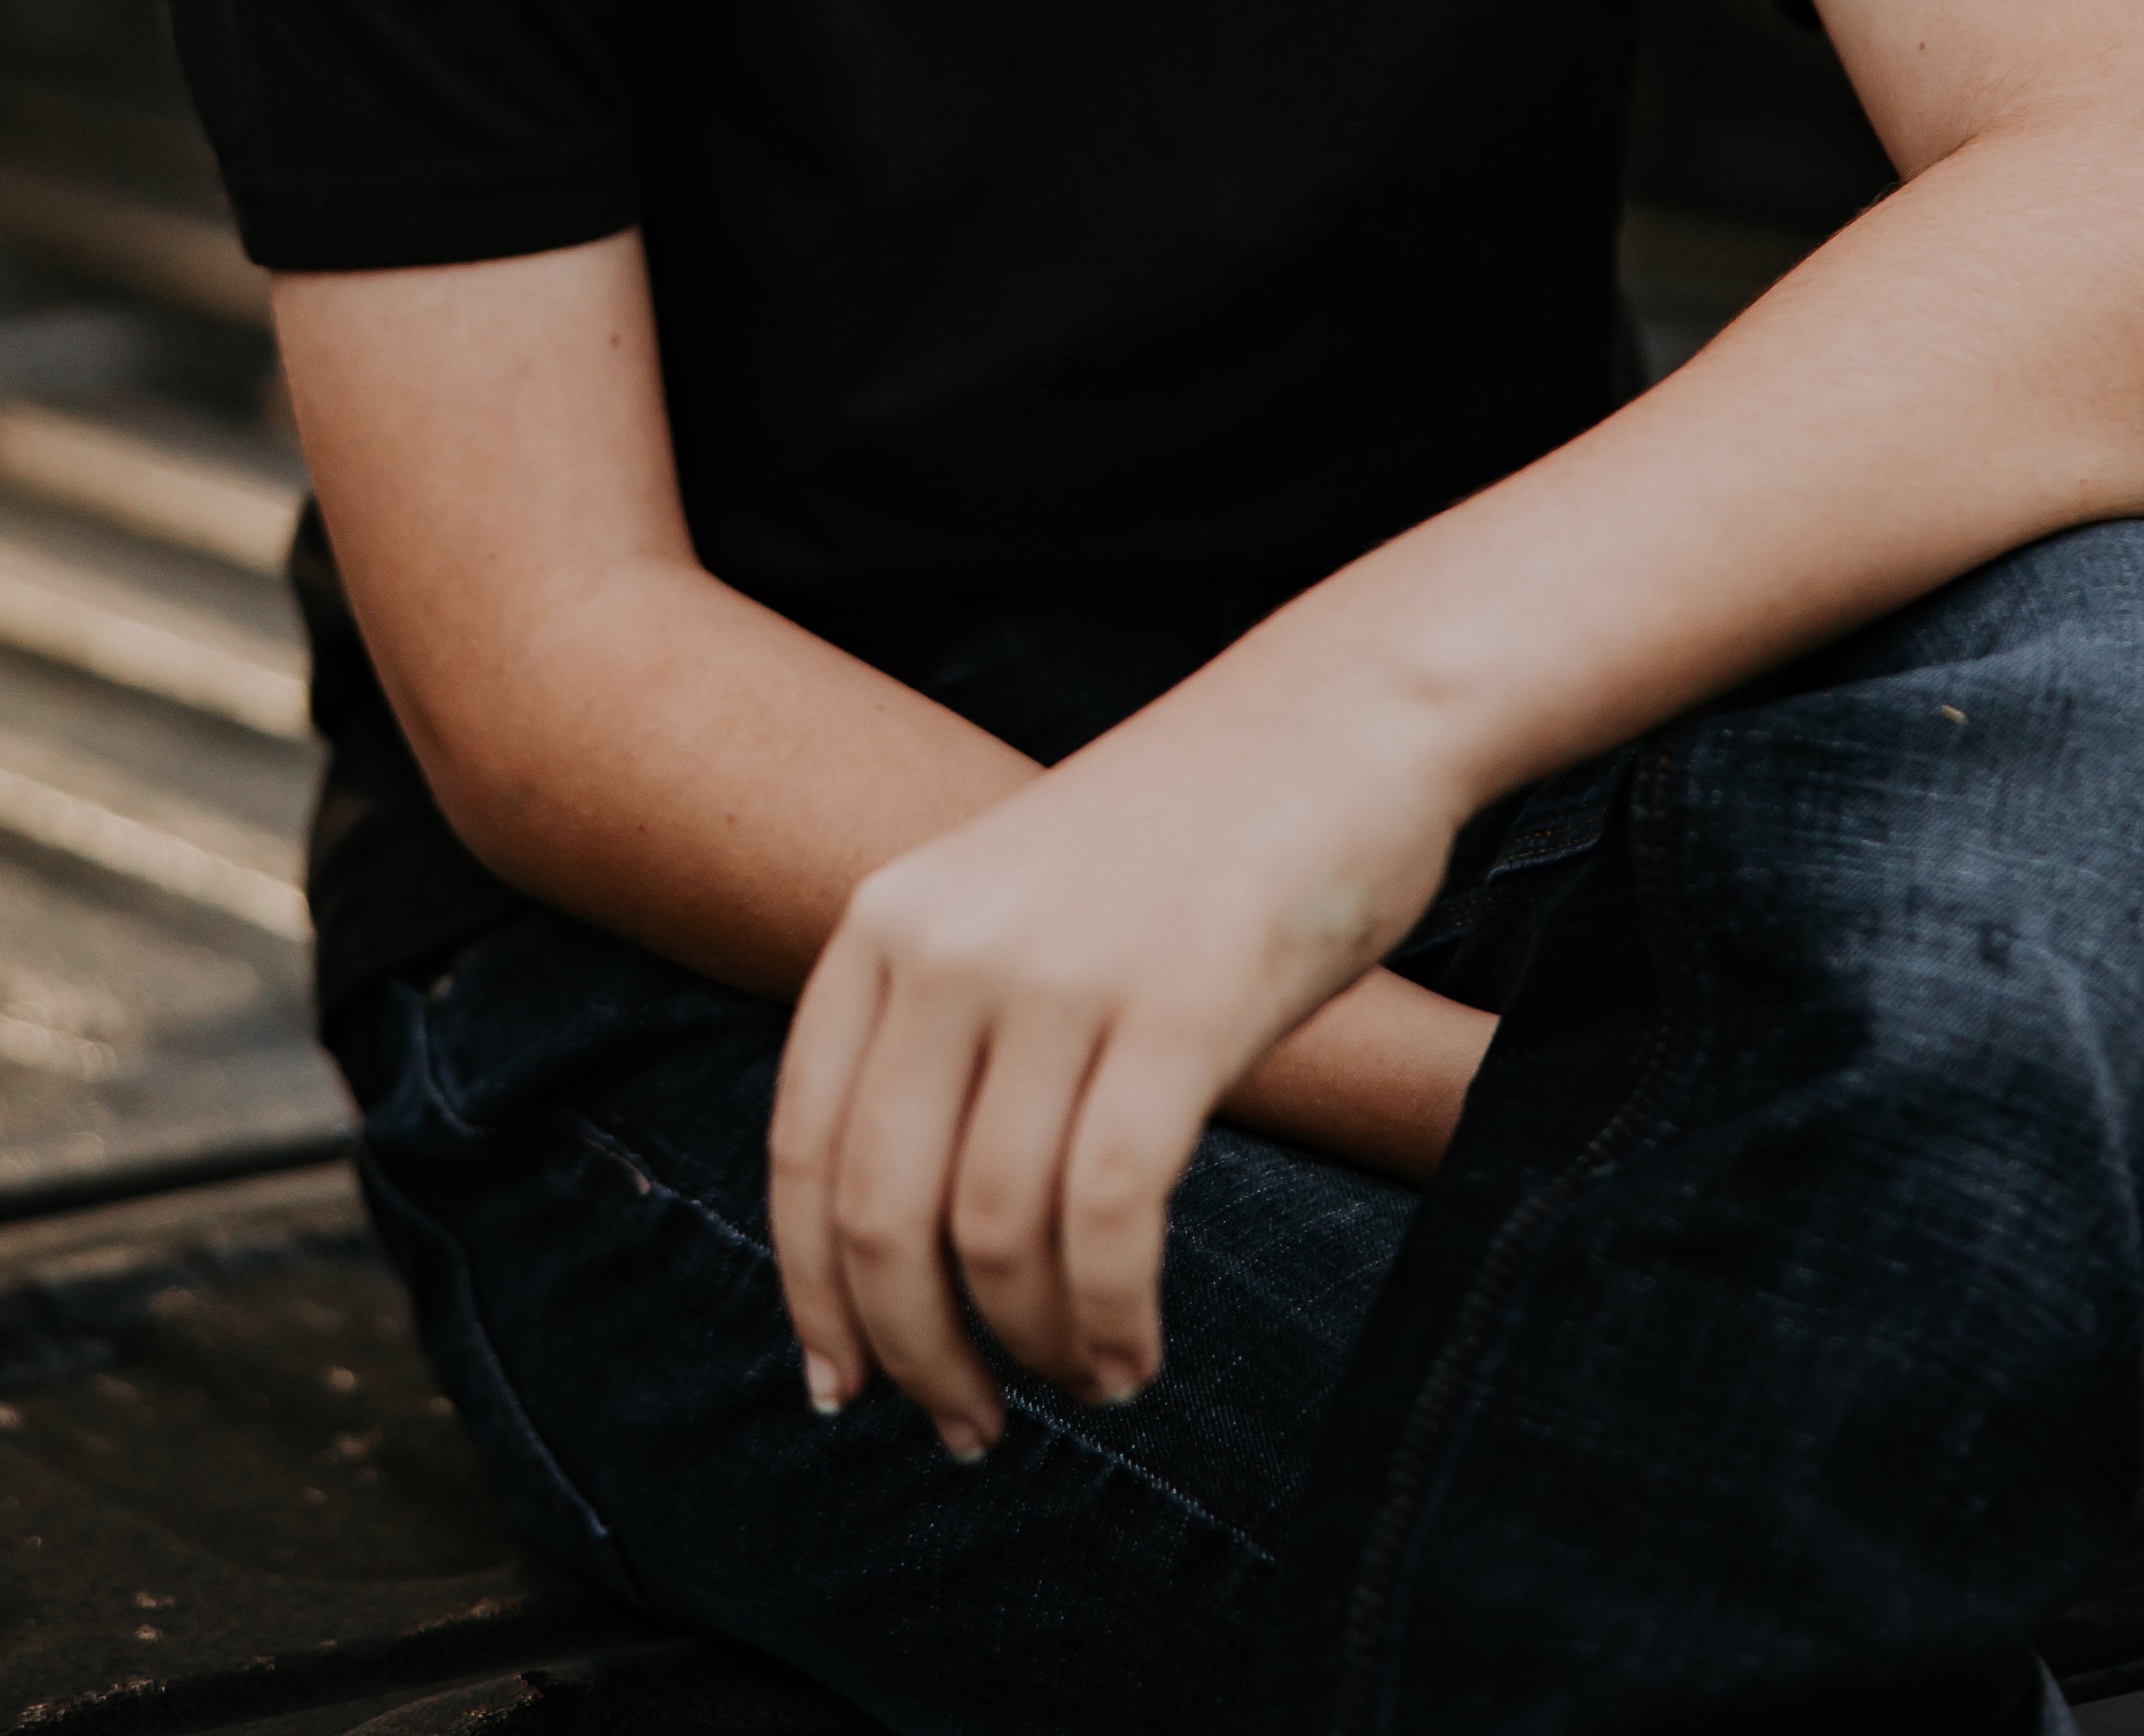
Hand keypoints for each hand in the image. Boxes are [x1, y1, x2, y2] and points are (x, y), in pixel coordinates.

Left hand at [767, 699, 1460, 1456]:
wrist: (1340, 715)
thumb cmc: (1188, 837)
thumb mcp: (1015, 903)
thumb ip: (945, 1030)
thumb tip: (900, 1240)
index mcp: (890, 918)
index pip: (803, 1148)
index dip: (816, 1294)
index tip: (845, 1392)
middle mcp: (950, 943)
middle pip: (881, 1214)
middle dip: (915, 1352)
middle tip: (969, 1428)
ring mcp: (1062, 972)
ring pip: (994, 1234)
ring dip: (1033, 1348)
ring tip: (1088, 1381)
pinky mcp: (1180, 1007)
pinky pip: (1110, 1214)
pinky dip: (1112, 1317)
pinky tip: (1138, 1356)